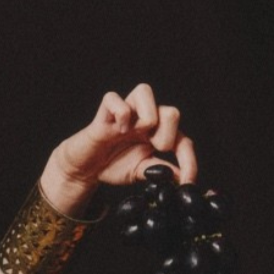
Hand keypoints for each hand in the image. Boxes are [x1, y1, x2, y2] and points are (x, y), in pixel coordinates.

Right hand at [39, 84, 197, 216]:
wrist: (84, 169)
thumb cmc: (112, 165)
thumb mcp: (141, 172)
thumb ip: (161, 172)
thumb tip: (182, 179)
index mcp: (158, 132)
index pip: (183, 141)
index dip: (189, 161)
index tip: (187, 181)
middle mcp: (145, 117)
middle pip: (172, 112)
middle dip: (166, 137)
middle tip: (152, 149)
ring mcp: (125, 111)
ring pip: (145, 92)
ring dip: (145, 117)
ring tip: (133, 134)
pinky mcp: (104, 112)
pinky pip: (114, 99)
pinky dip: (119, 113)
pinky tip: (116, 129)